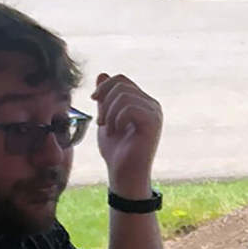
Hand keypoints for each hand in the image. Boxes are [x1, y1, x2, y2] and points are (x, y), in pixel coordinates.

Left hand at [91, 73, 162, 195]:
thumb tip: (102, 74)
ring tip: (107, 128)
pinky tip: (114, 131)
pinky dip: (116, 118)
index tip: (93, 100)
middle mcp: (152, 105)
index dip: (104, 86)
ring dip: (108, 112)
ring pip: (123, 95)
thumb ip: (105, 98)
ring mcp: (154, 113)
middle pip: (121, 84)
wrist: (123, 174)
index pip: (122, 80)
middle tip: (100, 121)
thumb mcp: (106, 118)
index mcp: (142, 103)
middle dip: (104, 100)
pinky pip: (129, 107)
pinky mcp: (152, 123)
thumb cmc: (116, 151)